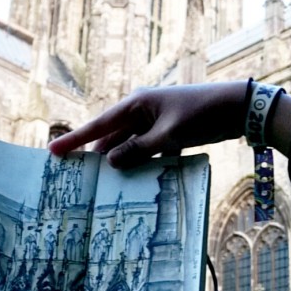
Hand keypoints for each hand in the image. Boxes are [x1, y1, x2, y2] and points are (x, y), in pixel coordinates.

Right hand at [48, 82, 249, 167]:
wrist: (238, 108)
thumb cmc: (202, 115)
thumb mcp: (168, 136)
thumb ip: (138, 151)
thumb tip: (111, 162)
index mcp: (136, 104)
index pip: (98, 125)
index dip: (74, 140)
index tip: (52, 151)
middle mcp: (141, 110)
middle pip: (111, 138)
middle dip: (97, 157)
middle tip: (79, 179)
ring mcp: (155, 122)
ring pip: (130, 146)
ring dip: (123, 163)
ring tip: (106, 186)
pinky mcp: (169, 132)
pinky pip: (148, 150)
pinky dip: (144, 164)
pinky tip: (139, 183)